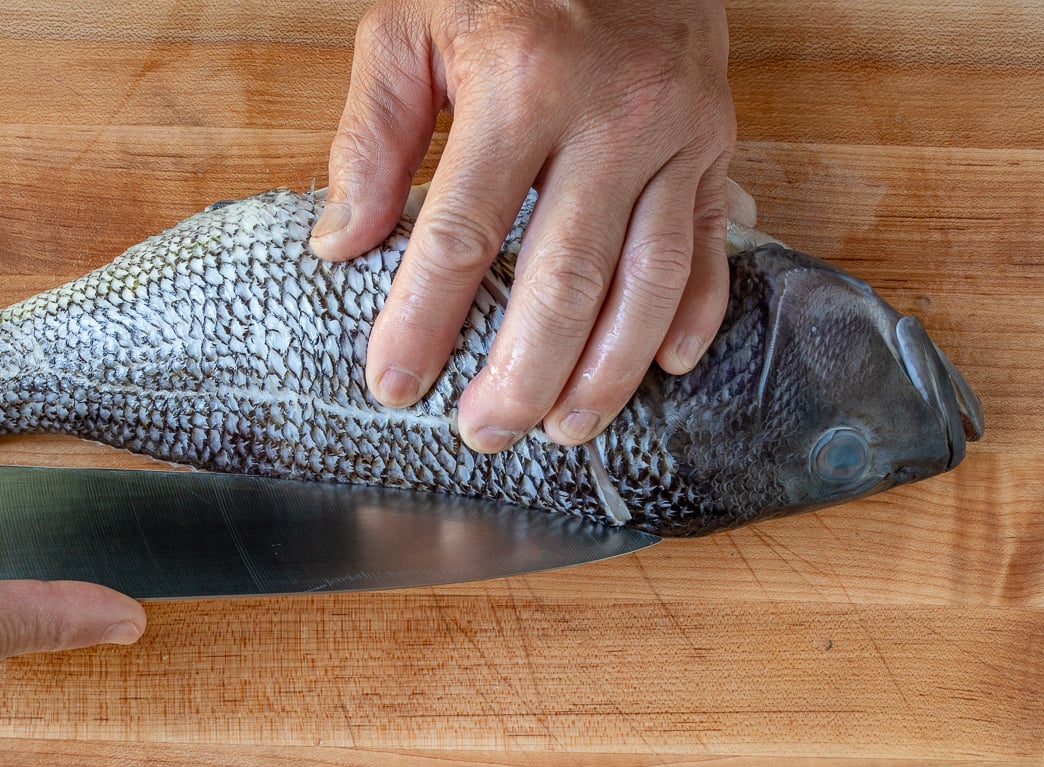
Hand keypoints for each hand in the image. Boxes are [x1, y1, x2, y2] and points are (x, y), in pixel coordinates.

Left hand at [311, 0, 737, 451]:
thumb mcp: (411, 25)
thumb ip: (371, 135)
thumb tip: (342, 244)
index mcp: (523, 82)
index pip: (463, 231)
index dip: (425, 319)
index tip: (393, 384)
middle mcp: (611, 116)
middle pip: (565, 277)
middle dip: (522, 373)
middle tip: (485, 434)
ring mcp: (676, 136)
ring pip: (648, 281)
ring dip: (608, 370)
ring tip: (567, 431)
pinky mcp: (717, 147)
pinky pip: (712, 248)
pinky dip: (695, 316)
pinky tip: (665, 368)